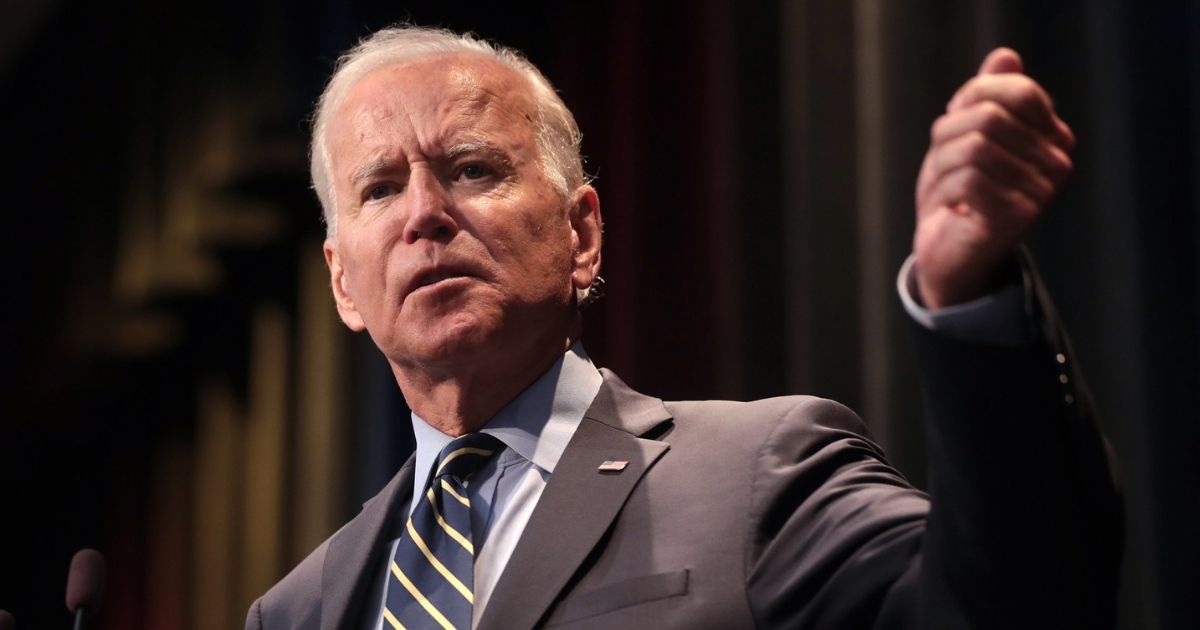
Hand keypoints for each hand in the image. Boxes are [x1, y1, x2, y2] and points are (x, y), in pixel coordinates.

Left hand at [913, 48, 1074, 308]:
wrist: (948, 253)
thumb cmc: (959, 190)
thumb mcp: (966, 134)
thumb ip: (987, 95)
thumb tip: (1005, 56)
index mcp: (1054, 136)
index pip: (1016, 90)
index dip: (970, 100)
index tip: (954, 126)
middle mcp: (1059, 162)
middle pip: (989, 117)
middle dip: (948, 135)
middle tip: (941, 163)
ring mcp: (1043, 191)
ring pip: (975, 148)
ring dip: (941, 165)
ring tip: (944, 187)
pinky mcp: (1019, 217)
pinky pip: (969, 180)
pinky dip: (944, 190)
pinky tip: (949, 206)